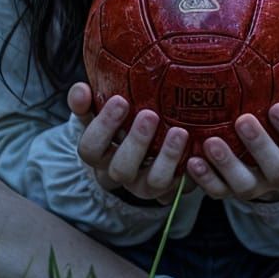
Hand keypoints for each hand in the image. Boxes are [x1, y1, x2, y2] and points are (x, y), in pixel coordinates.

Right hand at [67, 82, 189, 204]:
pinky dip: (188, 169)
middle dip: (136, 142)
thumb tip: (80, 88)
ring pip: (154, 182)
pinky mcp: (170, 188)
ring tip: (180, 131)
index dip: (103, 127)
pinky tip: (198, 148)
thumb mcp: (98, 113)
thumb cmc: (117, 124)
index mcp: (98, 155)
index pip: (90, 148)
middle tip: (149, 115)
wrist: (140, 153)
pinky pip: (180, 186)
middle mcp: (119, 174)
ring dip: (167, 157)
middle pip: (122, 169)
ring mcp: (145, 185)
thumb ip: (87, 103)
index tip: (119, 100)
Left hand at [184, 76, 278, 201]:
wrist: (278, 160)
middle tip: (243, 120)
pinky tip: (192, 161)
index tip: (276, 107)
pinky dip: (205, 179)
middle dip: (259, 146)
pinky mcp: (233, 191)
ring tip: (211, 142)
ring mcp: (257, 186)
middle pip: (277, 169)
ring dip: (227, 164)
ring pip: (245, 185)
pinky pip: (219, 191)